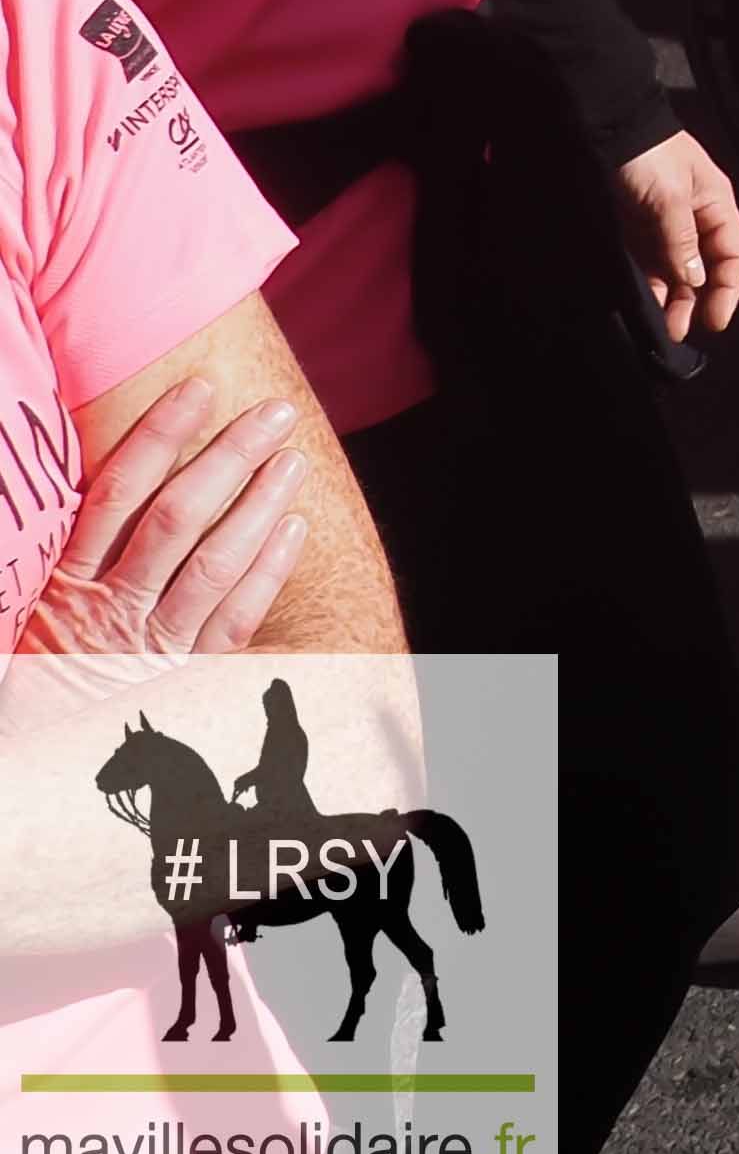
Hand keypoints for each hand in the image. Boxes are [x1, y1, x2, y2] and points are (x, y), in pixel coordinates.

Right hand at [31, 380, 310, 659]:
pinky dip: (268, 571)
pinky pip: (234, 618)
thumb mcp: (30, 609)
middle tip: (275, 412)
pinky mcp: (183, 678)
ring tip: (293, 457)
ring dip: (259, 505)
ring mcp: (149, 645)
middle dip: (229, 459)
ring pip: (214, 563)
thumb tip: (117, 475)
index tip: (198, 388)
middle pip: (177, 518)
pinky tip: (294, 527)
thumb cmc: (36, 670)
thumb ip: (76, 549)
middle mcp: (108, 610)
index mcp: (63, 584)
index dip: (159, 436)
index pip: (116, 493)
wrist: (35, 765)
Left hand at [615, 131, 738, 344]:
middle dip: (697, 300)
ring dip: (673, 298)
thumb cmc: (649, 159)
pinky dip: (652, 285)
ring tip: (665, 325)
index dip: (728, 288)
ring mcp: (667, 226)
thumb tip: (695, 281)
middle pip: (705, 268)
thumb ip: (682, 242)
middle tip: (681, 329)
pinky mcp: (640, 230)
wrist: (609, 131)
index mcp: (716, 207)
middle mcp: (696, 220)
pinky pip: (651, 264)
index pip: (733, 254)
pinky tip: (648, 303)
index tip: (715, 319)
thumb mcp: (669, 198)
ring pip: (677, 271)